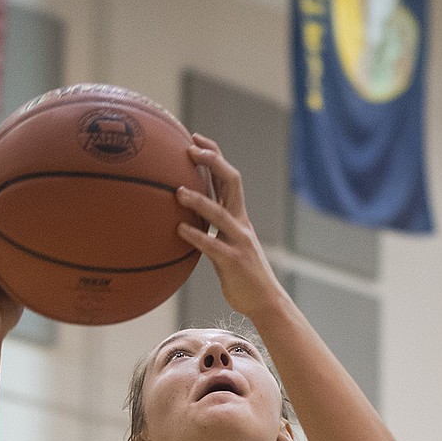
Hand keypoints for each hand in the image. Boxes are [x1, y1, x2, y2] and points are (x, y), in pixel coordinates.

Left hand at [174, 136, 281, 323]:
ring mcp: (239, 241)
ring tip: (177, 192)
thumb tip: (185, 217)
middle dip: (212, 162)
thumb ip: (211, 228)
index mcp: (238, 215)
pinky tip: (179, 229)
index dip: (213, 155)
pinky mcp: (234, 261)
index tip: (194, 139)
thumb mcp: (225, 244)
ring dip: (199, 200)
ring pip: (220, 213)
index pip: (227, 177)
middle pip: (231, 182)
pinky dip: (196, 236)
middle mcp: (241, 222)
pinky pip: (213, 246)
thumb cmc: (240, 273)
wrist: (264, 301)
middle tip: (189, 149)